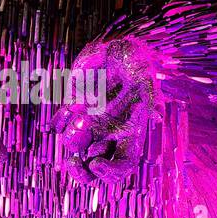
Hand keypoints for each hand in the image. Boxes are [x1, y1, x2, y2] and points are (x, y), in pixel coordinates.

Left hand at [53, 36, 157, 184]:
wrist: (117, 45)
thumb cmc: (137, 62)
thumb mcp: (148, 79)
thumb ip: (153, 99)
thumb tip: (159, 118)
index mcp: (130, 133)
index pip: (122, 166)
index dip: (109, 172)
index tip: (97, 163)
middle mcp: (109, 132)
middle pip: (93, 167)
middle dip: (81, 172)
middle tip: (73, 164)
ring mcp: (90, 120)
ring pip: (73, 145)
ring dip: (71, 138)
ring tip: (81, 115)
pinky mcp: (73, 105)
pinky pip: (59, 123)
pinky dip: (57, 122)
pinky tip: (65, 113)